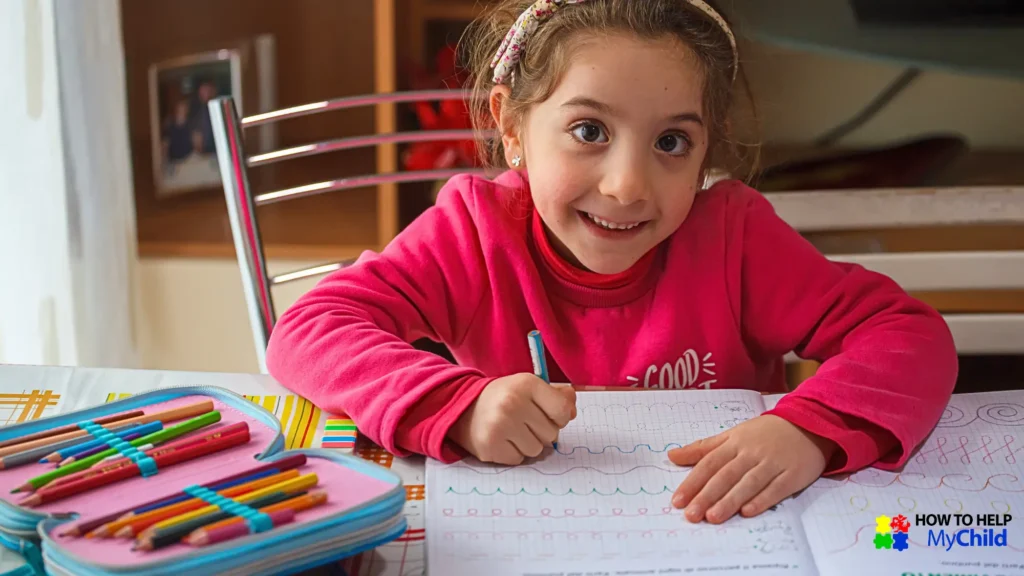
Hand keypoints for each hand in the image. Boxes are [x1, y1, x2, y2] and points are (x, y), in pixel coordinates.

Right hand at [449, 374, 576, 464]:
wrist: (462, 407)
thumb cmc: (503, 397)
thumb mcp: (528, 387)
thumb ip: (556, 396)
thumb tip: (572, 410)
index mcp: (527, 384)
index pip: (563, 411)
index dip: (559, 417)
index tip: (547, 414)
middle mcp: (513, 403)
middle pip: (551, 434)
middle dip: (541, 431)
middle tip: (523, 421)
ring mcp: (500, 426)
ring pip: (536, 449)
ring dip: (528, 444)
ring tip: (511, 431)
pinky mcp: (490, 446)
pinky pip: (519, 460)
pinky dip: (513, 453)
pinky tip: (502, 440)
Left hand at [668, 414, 837, 523]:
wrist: (807, 424)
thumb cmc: (764, 433)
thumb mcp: (732, 435)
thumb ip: (702, 447)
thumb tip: (672, 456)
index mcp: (734, 443)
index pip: (709, 464)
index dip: (692, 482)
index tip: (678, 500)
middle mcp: (751, 453)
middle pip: (725, 476)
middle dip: (707, 496)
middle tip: (691, 514)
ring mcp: (772, 464)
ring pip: (748, 483)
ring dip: (730, 501)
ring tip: (713, 517)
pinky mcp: (792, 475)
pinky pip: (775, 489)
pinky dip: (762, 500)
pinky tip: (748, 512)